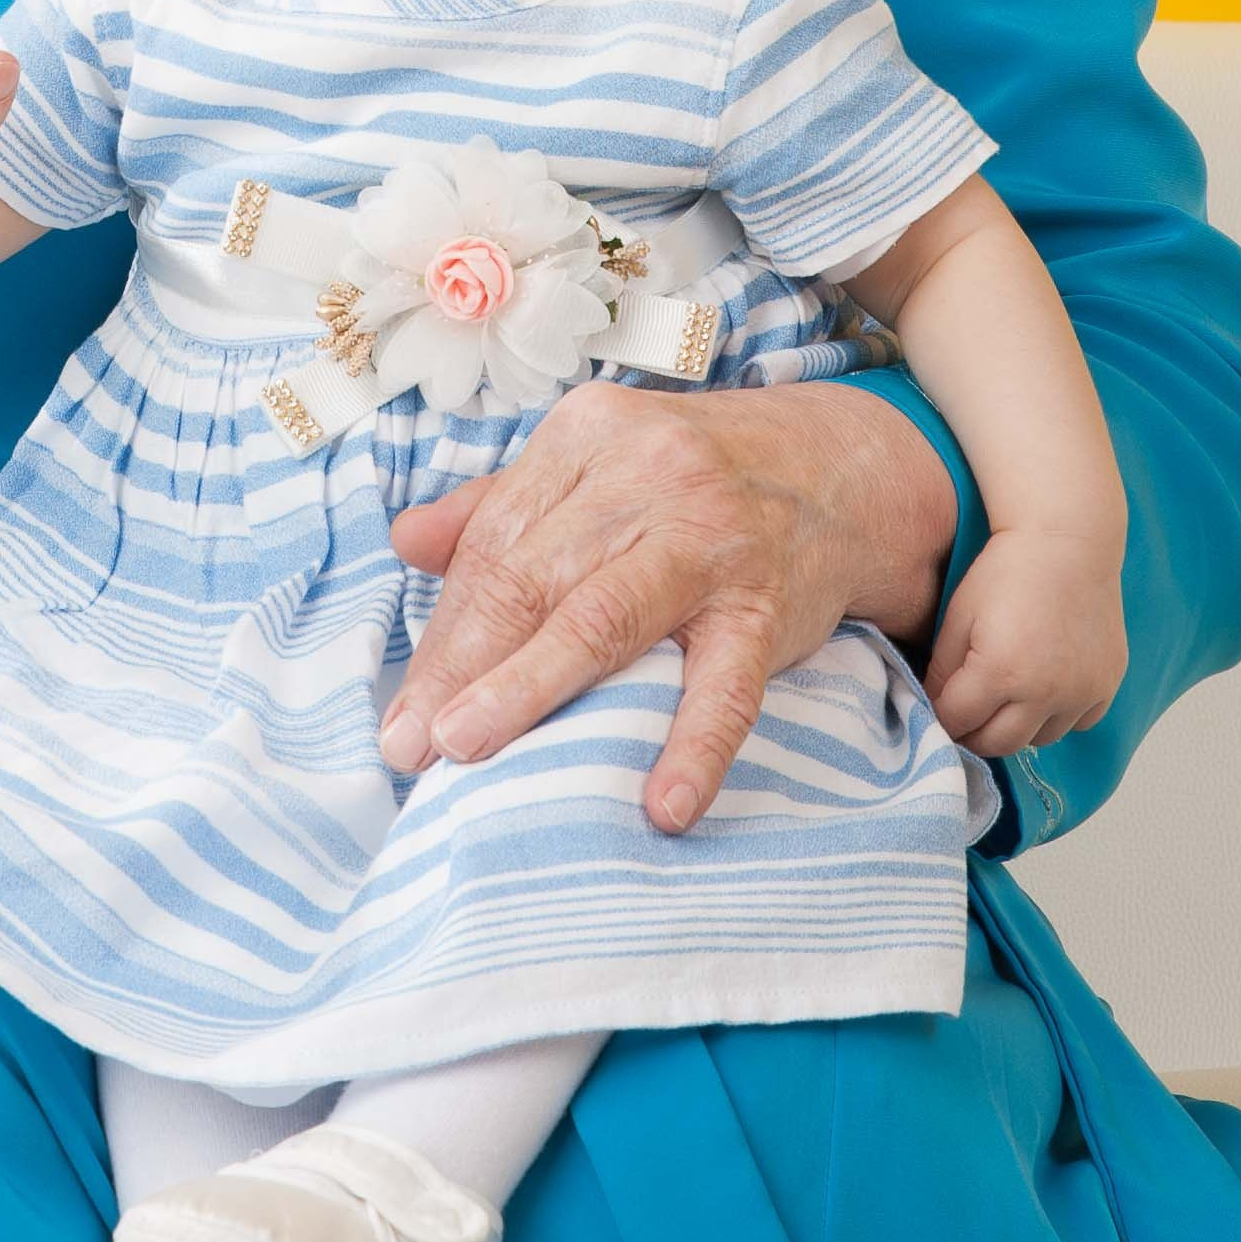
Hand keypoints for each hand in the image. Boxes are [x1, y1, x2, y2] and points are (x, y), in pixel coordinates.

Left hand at [379, 379, 956, 832]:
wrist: (838, 467)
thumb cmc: (692, 479)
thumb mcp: (597, 464)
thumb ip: (501, 503)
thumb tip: (404, 541)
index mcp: (585, 437)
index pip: (494, 544)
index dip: (442, 634)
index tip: (402, 711)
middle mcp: (643, 473)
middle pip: (530, 579)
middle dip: (461, 667)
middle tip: (412, 748)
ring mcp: (710, 536)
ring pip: (601, 616)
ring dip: (528, 689)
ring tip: (469, 751)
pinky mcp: (769, 600)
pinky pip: (727, 680)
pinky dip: (695, 743)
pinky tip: (662, 804)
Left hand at [925, 526, 1126, 754]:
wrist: (1067, 540)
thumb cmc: (1007, 569)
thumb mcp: (959, 615)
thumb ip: (942, 669)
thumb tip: (934, 705)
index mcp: (1001, 673)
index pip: (957, 722)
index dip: (940, 717)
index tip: (935, 708)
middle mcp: (1046, 692)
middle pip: (998, 743)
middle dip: (972, 733)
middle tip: (963, 715)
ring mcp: (1081, 692)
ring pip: (1038, 740)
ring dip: (1015, 728)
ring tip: (1001, 700)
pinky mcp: (1106, 684)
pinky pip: (1077, 723)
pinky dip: (1056, 716)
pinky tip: (1042, 689)